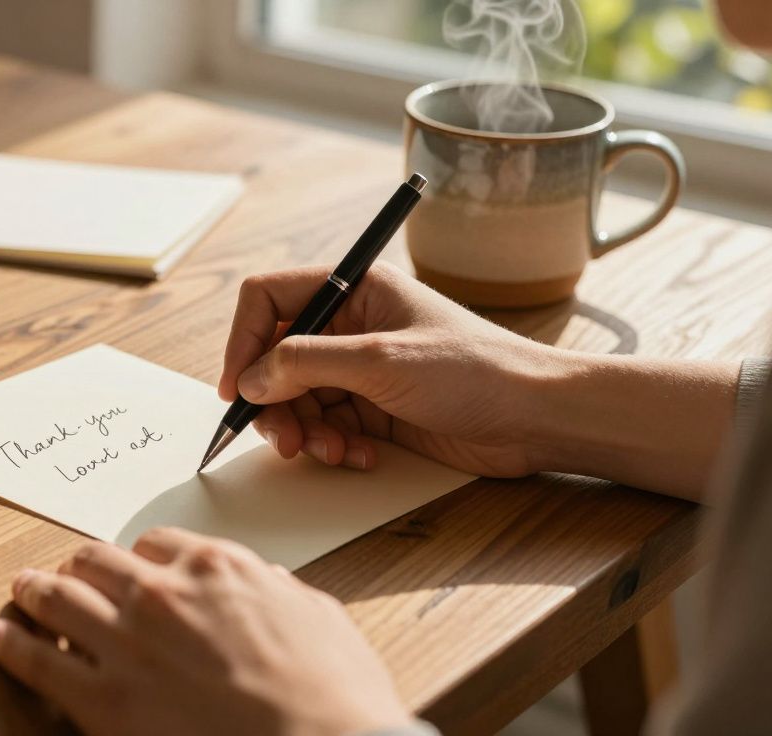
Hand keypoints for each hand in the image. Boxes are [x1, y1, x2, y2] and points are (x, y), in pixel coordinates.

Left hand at [0, 528, 412, 735]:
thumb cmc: (335, 693)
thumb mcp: (318, 615)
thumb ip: (278, 591)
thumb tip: (264, 582)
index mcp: (216, 567)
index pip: (157, 544)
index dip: (139, 557)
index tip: (132, 568)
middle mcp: (162, 593)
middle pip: (97, 560)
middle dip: (80, 565)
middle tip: (65, 573)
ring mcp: (127, 643)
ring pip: (58, 596)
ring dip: (35, 591)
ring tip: (21, 590)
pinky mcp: (104, 699)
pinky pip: (38, 660)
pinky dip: (13, 645)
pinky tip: (0, 638)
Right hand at [220, 262, 557, 476]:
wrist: (535, 417)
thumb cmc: (473, 370)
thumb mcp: (381, 361)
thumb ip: (306, 363)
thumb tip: (250, 379)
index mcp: (353, 288)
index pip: (268, 299)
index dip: (243, 341)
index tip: (236, 388)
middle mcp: (350, 325)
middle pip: (275, 358)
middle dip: (274, 402)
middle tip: (285, 440)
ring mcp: (361, 369)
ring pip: (297, 399)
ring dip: (305, 431)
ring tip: (332, 452)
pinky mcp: (374, 409)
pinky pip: (327, 426)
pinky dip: (332, 446)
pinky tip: (362, 456)